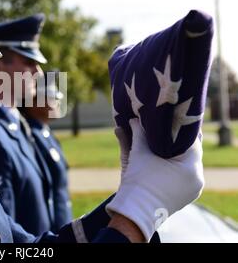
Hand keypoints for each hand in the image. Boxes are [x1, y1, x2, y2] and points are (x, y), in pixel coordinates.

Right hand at [106, 118, 203, 240]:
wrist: (133, 212)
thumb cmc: (137, 181)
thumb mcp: (138, 153)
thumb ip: (137, 133)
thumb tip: (133, 119)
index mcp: (191, 168)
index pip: (190, 139)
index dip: (178, 127)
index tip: (169, 118)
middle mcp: (197, 179)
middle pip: (189, 152)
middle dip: (175, 140)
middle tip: (164, 127)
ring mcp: (192, 189)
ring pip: (186, 163)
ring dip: (174, 153)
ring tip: (161, 142)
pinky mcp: (185, 196)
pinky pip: (183, 175)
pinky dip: (173, 165)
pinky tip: (162, 157)